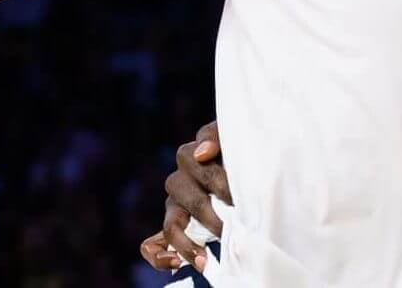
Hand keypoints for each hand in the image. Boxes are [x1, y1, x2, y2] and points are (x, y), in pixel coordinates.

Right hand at [140, 121, 230, 273]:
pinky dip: (160, 257)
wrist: (249, 167)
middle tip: (236, 226)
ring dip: (186, 243)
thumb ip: (218, 137)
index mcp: (191, 155)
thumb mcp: (234, 137)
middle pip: (188, 198)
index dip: (215, 179)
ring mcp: (175, 205)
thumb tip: (202, 153)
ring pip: (170, 225)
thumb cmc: (242, 150)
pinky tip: (176, 263)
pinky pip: (153, 245)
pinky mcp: (174, 226)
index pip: (191, 159)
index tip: (234, 194)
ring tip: (205, 258)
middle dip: (213, 215)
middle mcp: (180, 180)